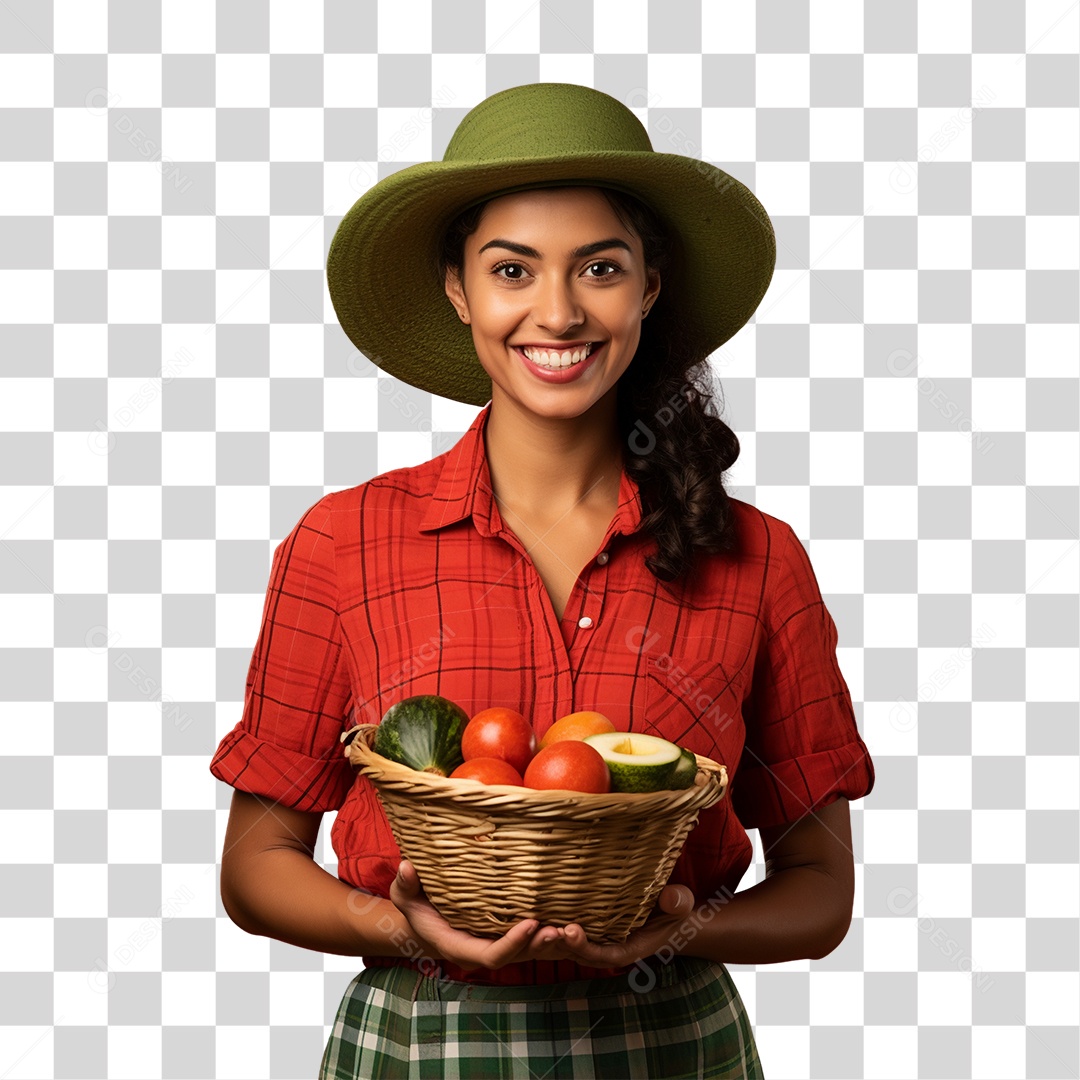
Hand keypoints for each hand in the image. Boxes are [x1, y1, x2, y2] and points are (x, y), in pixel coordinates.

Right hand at [389, 860, 569, 971]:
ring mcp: (499, 944)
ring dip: (554, 942)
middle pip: (519, 957)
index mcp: (461, 947)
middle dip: (541, 945)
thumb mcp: (404, 897)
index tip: (531, 923)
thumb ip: (405, 885)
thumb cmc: (416, 907)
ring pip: (531, 951)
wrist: (426, 920)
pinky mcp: (510, 935)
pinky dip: (553, 934)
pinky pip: (534, 940)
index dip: (513, 943)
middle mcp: (484, 950)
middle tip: (562, 929)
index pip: (492, 955)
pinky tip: (574, 920)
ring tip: (574, 927)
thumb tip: (408, 868)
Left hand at [520, 883, 697, 969]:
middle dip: (559, 943)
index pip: (600, 953)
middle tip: (543, 925)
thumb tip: (670, 898)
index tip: (571, 929)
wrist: (672, 919)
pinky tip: (536, 912)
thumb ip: (676, 903)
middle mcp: (608, 948)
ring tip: (533, 919)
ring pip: (567, 945)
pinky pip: (568, 933)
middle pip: (577, 952)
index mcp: (627, 948)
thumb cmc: (675, 911)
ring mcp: (598, 940)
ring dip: (550, 936)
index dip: (583, 945)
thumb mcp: (680, 905)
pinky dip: (553, 927)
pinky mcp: (591, 930)